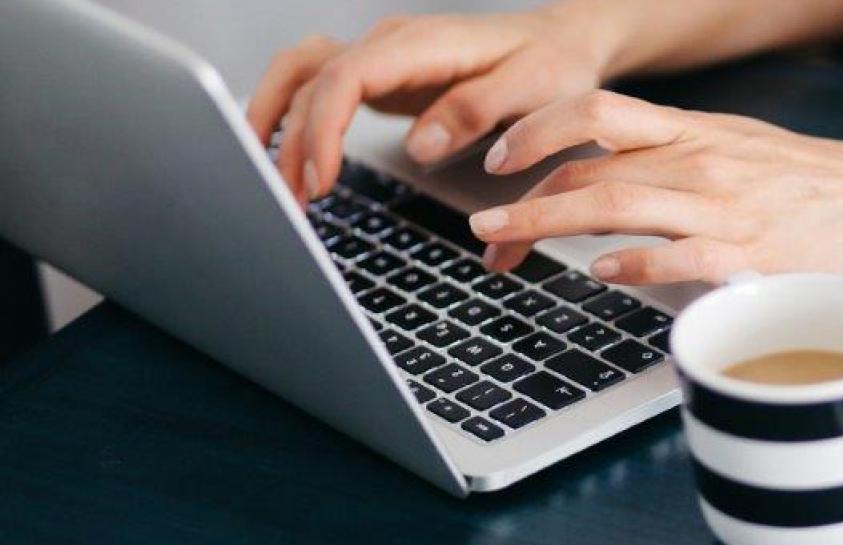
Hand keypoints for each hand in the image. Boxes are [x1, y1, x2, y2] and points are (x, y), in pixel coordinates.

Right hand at [245, 8, 620, 200]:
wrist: (563, 42)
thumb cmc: (554, 63)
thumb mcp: (536, 85)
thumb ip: (478, 109)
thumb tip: (421, 143)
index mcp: (423, 43)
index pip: (346, 75)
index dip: (323, 126)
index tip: (322, 178)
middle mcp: (391, 43)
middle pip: (309, 78)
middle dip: (289, 140)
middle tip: (291, 203)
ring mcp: (381, 58)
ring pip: (300, 77)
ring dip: (277, 126)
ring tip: (278, 189)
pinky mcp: (381, 78)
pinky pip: (318, 89)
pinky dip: (292, 119)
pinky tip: (284, 159)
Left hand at [466, 91, 842, 284]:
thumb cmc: (813, 180)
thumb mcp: (736, 143)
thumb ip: (675, 152)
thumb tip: (614, 170)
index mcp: (692, 132)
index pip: (594, 114)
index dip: (535, 132)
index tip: (497, 160)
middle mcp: (698, 162)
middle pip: (589, 169)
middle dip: (524, 201)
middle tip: (483, 230)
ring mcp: (723, 207)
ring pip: (617, 204)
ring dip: (548, 222)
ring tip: (502, 242)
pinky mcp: (752, 255)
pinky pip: (681, 256)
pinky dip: (635, 262)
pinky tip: (600, 272)